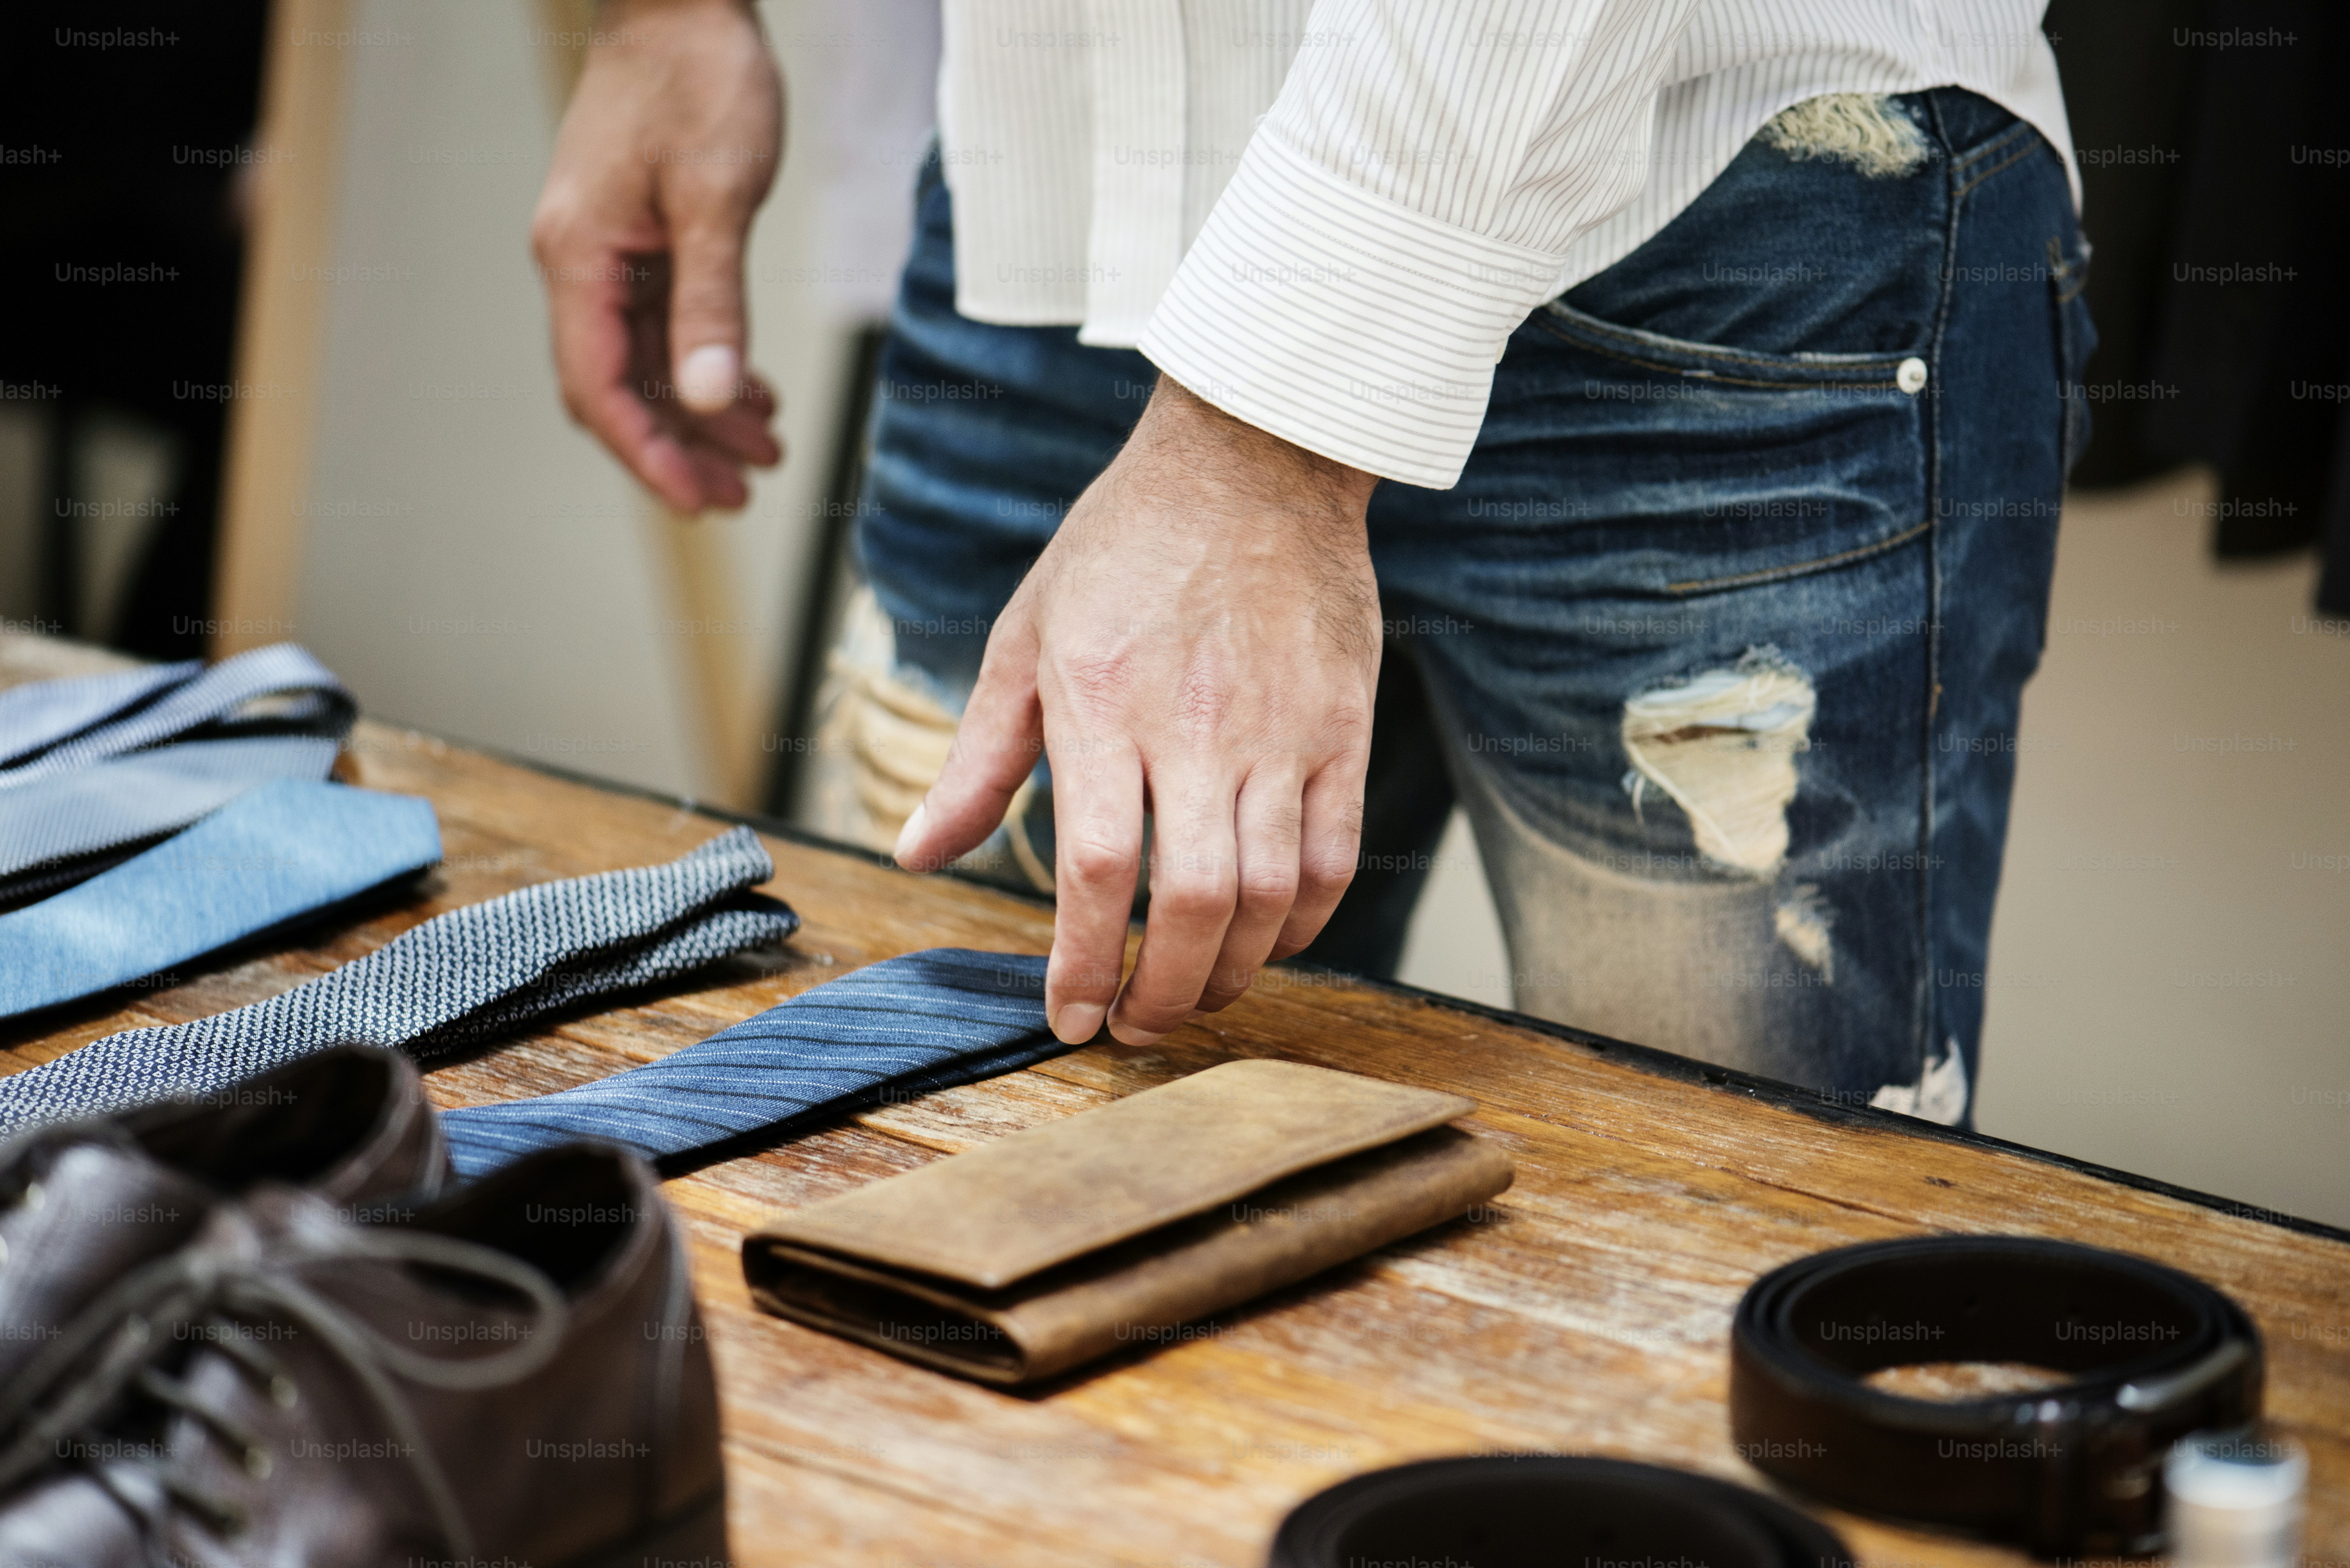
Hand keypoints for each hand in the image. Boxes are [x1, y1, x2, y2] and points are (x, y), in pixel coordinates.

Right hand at [530, 0, 783, 510]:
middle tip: (744, 492)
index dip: (649, 453)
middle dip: (681, 447)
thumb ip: (712, 302)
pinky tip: (752, 391)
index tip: (699, 498)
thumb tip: (707, 394)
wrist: (684, 2)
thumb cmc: (697, 78)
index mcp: (581, 258)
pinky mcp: (640, 237)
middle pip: (620, 387)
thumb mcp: (715, 196)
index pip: (601, 388)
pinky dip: (706, 363)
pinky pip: (664, 325)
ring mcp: (609, 252)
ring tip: (765, 451)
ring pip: (648, 361)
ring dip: (703, 412)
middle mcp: (582, 262)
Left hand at [895, 378, 1382, 1044]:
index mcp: (1102, 705)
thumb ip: (975, 758)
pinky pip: (1334, 858)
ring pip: (1271, 896)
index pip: (1100, 873)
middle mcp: (1197, 728)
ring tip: (1192, 995)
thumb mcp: (1024, 636)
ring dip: (1231, 973)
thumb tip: (918, 851)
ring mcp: (1280, 732)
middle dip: (1163, 993)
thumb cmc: (1123, 544)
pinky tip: (1268, 942)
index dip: (1084, 965)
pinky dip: (1304, 923)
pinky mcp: (1343, 730)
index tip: (1070, 1018)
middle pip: (1196, 903)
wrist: (1252, 459)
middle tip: (1135, 1026)